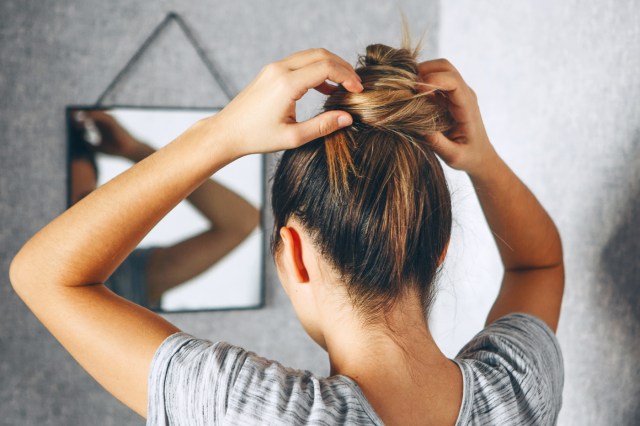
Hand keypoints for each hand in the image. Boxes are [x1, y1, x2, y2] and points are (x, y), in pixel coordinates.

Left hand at [72, 110, 148, 160]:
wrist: (128, 151)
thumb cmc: (115, 150)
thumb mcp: (97, 148)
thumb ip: (88, 144)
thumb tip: (78, 142)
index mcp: (99, 126)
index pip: (86, 119)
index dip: (77, 120)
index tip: (69, 123)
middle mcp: (103, 121)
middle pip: (88, 113)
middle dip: (78, 114)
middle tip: (69, 116)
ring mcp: (107, 120)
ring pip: (93, 113)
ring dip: (83, 114)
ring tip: (74, 117)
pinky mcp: (112, 121)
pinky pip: (100, 115)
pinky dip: (91, 116)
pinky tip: (84, 120)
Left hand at [211, 48, 363, 157]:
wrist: (227, 132)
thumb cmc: (257, 137)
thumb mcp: (293, 137)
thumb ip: (322, 126)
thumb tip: (348, 118)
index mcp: (286, 84)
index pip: (326, 68)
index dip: (347, 77)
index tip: (358, 90)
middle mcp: (280, 70)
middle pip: (321, 55)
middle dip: (343, 67)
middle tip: (356, 84)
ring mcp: (273, 68)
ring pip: (310, 55)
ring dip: (330, 66)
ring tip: (345, 85)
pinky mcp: (270, 71)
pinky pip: (299, 63)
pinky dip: (316, 70)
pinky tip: (325, 88)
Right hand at [417, 59, 497, 175]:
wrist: (480, 156)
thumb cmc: (468, 157)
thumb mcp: (454, 156)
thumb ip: (438, 143)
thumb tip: (420, 128)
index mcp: (467, 107)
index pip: (453, 81)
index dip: (433, 80)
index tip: (415, 90)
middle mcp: (464, 94)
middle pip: (445, 67)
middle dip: (424, 70)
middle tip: (406, 86)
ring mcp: (456, 93)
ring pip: (439, 69)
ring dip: (421, 74)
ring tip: (406, 90)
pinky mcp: (448, 96)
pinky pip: (434, 80)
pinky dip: (421, 81)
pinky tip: (410, 95)